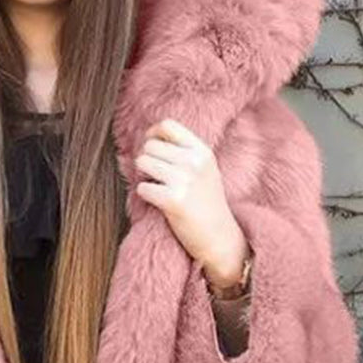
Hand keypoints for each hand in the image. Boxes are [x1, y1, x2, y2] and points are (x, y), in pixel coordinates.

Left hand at [134, 117, 249, 282]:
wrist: (220, 237)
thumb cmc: (207, 204)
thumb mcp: (204, 170)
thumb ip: (184, 152)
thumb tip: (150, 137)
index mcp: (202, 151)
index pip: (168, 125)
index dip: (152, 133)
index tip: (151, 146)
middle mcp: (194, 162)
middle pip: (150, 145)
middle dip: (146, 160)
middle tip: (155, 175)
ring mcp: (184, 181)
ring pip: (142, 162)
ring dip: (143, 176)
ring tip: (157, 187)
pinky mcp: (172, 200)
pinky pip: (142, 188)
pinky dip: (145, 195)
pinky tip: (158, 202)